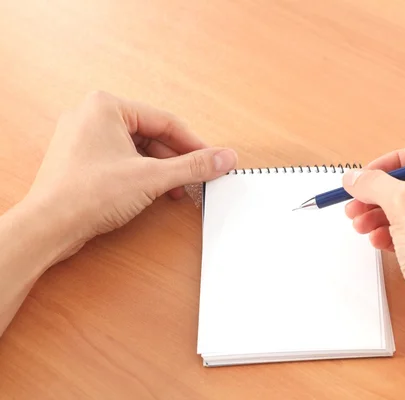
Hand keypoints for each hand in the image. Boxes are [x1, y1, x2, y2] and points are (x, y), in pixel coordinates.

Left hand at [24, 91, 237, 258]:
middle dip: (177, 160)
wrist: (48, 227)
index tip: (214, 160)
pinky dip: (142, 175)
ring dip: (161, 170)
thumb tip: (224, 158)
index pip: (166, 121)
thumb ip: (192, 166)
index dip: (194, 144)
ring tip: (176, 190)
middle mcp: (93, 116)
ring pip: (138, 149)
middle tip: (198, 177)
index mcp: (106, 106)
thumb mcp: (152, 177)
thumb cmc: (86, 195)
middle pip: (153, 135)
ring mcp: (85, 138)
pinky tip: (154, 192)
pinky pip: (123, 160)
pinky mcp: (82, 159)